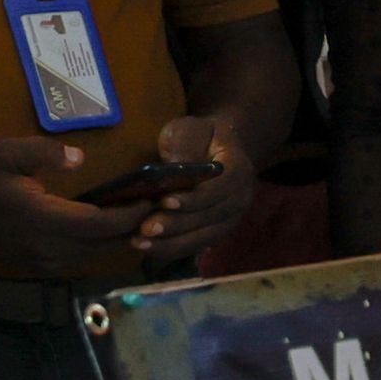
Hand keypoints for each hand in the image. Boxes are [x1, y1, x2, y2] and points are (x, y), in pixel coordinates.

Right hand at [0, 137, 151, 276]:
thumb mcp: (5, 154)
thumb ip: (43, 154)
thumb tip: (79, 157)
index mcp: (45, 221)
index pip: (102, 224)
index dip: (132, 214)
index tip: (155, 199)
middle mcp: (53, 248)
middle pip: (109, 244)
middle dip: (138, 227)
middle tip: (164, 208)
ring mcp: (50, 262)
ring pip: (101, 254)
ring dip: (125, 238)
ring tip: (148, 217)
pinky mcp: (47, 266)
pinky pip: (87, 258)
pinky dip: (107, 245)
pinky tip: (119, 229)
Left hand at [135, 113, 256, 258]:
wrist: (217, 148)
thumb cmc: (200, 136)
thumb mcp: (190, 130)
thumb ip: (184, 145)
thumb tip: (173, 167)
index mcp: (239, 170)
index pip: (219, 189)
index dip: (194, 198)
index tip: (165, 201)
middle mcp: (240, 200)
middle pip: (209, 219)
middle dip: (176, 225)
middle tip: (145, 229)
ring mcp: (230, 220)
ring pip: (202, 238)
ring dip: (170, 244)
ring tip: (140, 243)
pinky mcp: (216, 232)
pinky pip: (195, 246)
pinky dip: (171, 249)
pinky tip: (147, 248)